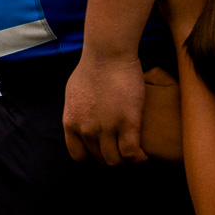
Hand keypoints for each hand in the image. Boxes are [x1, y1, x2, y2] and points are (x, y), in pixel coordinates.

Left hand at [64, 49, 147, 164]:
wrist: (108, 54)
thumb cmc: (92, 68)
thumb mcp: (74, 94)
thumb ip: (78, 112)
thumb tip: (83, 122)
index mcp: (71, 122)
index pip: (78, 154)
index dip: (92, 154)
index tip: (102, 147)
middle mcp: (86, 129)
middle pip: (100, 158)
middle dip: (111, 155)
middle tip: (122, 146)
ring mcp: (106, 128)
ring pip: (115, 160)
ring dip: (125, 158)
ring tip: (133, 150)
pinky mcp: (127, 124)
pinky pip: (132, 154)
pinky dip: (138, 157)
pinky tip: (143, 152)